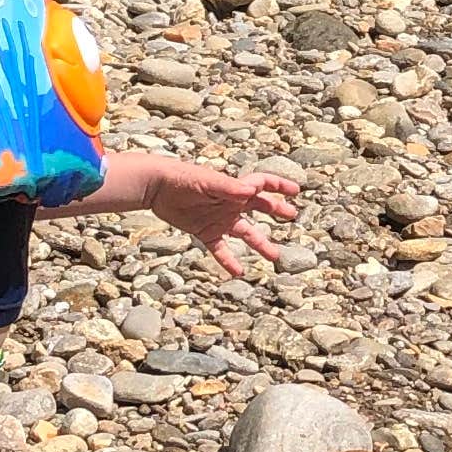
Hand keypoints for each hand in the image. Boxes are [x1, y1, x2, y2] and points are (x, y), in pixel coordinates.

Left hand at [145, 157, 302, 278]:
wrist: (156, 188)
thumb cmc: (182, 178)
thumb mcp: (207, 182)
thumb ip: (229, 187)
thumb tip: (252, 191)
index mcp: (234, 188)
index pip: (262, 184)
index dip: (279, 186)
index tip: (296, 191)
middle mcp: (230, 203)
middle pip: (259, 206)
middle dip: (276, 210)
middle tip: (292, 216)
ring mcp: (219, 218)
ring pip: (245, 232)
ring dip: (260, 243)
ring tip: (274, 256)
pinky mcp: (205, 231)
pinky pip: (221, 249)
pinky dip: (229, 261)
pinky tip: (238, 273)